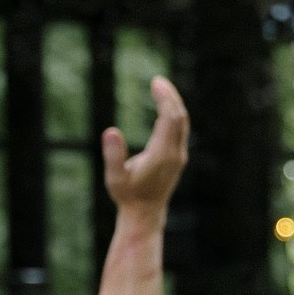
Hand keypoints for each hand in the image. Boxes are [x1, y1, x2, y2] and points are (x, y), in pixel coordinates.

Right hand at [101, 76, 189, 212]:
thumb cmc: (127, 196)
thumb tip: (110, 131)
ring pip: (182, 123)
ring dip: (173, 104)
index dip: (165, 98)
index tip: (156, 82)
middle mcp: (175, 153)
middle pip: (179, 117)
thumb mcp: (115, 178)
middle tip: (157, 80)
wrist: (145, 214)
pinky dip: (174, 114)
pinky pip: (180, 130)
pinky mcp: (178, 157)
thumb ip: (113, 155)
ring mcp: (179, 156)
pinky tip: (164, 107)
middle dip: (170, 96)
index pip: (170, 119)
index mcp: (162, 155)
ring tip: (160, 88)